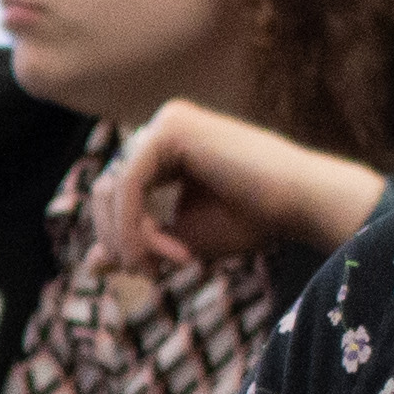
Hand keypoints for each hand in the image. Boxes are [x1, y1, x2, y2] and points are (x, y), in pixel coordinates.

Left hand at [91, 99, 386, 273]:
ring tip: (160, 265)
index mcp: (164, 147)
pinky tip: (168, 251)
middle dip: (120, 238)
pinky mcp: (172, 128)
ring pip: (112, 187)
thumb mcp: (181, 240)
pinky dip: (135, 225)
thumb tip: (90, 265)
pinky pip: (129, 184)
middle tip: (149, 273)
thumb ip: (136, 246)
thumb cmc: (253, 220)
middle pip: (106, 189)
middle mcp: (162, 126)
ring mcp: (166, 121)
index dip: (122, 239)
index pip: (115, 194)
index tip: (151, 272)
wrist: (303, 204)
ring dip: (129, 237)